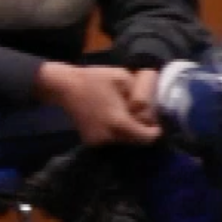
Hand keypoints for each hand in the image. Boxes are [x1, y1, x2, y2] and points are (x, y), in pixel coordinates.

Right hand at [38, 61, 161, 145]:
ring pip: (124, 142)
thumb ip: (141, 96)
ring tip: (128, 117)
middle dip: (142, 131)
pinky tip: (114, 120)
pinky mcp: (89, 141)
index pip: (146, 138)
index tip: (157, 125)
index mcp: (118, 122)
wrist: (64, 87)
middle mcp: (108, 136)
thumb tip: (149, 109)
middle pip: (136, 141)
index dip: (154, 132)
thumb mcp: (124, 79)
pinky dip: (117, 133)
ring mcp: (97, 141)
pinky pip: (111, 140)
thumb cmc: (96, 79)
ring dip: (130, 133)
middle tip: (143, 119)